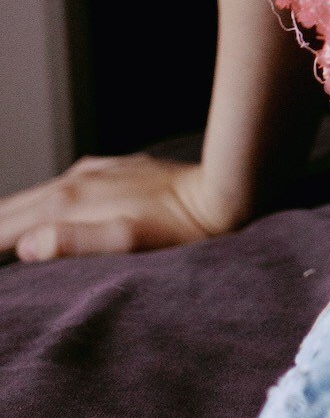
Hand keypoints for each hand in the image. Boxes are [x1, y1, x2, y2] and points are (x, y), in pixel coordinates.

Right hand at [0, 152, 244, 262]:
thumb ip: (75, 242)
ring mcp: (92, 173)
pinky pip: (60, 189)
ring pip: (34, 197)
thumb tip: (27, 245)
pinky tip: (41, 216)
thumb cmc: (178, 228)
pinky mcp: (109, 172)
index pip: (3, 227)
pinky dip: (38, 207)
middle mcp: (74, 180)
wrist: (219, 193)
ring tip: (2, 239)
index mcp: (68, 201)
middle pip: (12, 208)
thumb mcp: (127, 241)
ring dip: (10, 219)